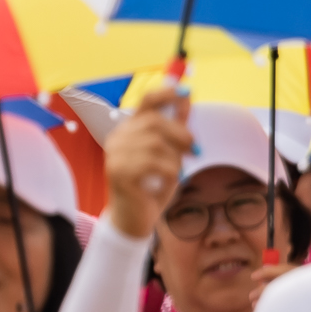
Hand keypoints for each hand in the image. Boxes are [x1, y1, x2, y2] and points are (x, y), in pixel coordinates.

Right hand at [102, 80, 190, 240]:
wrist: (134, 219)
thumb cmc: (152, 186)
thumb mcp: (170, 154)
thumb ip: (176, 127)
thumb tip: (186, 97)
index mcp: (129, 129)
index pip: (146, 101)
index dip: (166, 92)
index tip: (186, 92)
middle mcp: (118, 137)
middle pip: (154, 121)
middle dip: (180, 134)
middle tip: (195, 150)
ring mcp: (115, 154)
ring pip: (156, 144)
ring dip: (174, 159)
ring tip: (175, 172)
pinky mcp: (118, 172)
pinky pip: (154, 163)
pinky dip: (169, 172)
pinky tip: (167, 181)